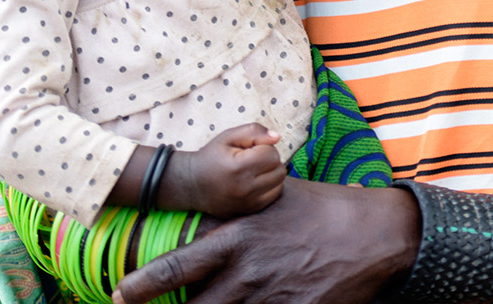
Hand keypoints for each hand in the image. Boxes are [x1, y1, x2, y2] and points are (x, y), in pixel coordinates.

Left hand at [113, 179, 418, 303]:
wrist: (374, 235)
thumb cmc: (322, 209)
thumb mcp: (274, 198)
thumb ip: (237, 211)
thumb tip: (204, 214)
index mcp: (238, 238)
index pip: (178, 267)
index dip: (143, 285)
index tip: (118, 295)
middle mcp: (248, 274)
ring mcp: (272, 300)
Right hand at [164, 123, 287, 216]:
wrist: (191, 185)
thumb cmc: (211, 157)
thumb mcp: (228, 137)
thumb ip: (254, 131)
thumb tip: (277, 137)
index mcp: (238, 168)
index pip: (271, 154)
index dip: (263, 147)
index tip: (249, 150)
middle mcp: (245, 188)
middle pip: (279, 169)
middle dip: (269, 160)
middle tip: (252, 160)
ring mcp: (248, 203)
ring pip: (279, 183)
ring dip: (271, 174)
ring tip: (253, 171)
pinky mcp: (249, 211)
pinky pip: (274, 196)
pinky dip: (269, 187)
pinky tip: (254, 182)